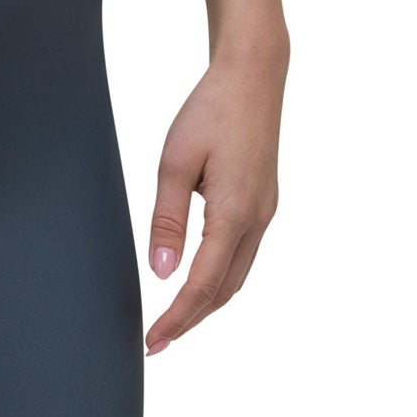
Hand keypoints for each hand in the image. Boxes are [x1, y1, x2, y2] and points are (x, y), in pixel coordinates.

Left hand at [144, 36, 287, 354]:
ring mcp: (265, 211)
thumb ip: (168, 219)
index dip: (175, 318)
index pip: (201, 285)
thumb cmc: (210, 110)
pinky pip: (243, 254)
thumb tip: (161, 274)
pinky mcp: (264, 200)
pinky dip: (220, 277)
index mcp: (234, 214)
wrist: (253, 75)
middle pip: (224, 290)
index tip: (151, 341)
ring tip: (175, 318)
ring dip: (207, 302)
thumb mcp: (175, 161)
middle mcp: (257, 220)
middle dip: (191, 319)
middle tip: (157, 340)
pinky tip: (200, 276)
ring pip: (237, 276)